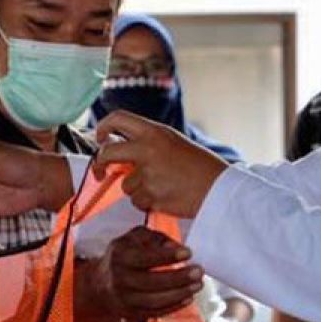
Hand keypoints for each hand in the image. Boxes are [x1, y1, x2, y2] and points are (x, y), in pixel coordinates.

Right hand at [92, 227, 203, 320]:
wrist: (100, 284)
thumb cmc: (123, 256)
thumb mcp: (134, 238)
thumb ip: (156, 238)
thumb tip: (176, 247)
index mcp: (120, 257)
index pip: (145, 258)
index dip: (168, 256)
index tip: (188, 252)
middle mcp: (120, 279)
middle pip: (152, 282)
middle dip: (179, 277)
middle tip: (198, 271)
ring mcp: (125, 299)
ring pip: (155, 300)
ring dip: (180, 293)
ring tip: (197, 285)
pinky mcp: (131, 314)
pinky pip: (155, 312)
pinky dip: (174, 306)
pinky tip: (188, 297)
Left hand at [94, 111, 229, 217]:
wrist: (219, 189)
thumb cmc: (199, 166)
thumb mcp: (172, 142)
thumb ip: (145, 144)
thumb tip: (118, 154)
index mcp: (154, 132)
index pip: (117, 119)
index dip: (103, 127)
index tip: (101, 138)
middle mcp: (147, 150)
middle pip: (108, 153)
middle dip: (101, 164)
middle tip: (102, 172)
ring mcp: (148, 174)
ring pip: (125, 184)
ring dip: (137, 189)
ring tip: (162, 186)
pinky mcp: (151, 196)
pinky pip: (137, 201)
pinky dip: (147, 202)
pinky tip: (166, 196)